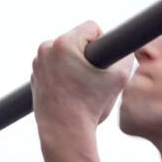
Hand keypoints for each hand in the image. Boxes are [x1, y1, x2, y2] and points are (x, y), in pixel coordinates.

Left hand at [30, 21, 133, 145]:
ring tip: (81, 86)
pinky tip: (70, 92)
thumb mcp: (119, 79)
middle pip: (76, 40)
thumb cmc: (90, 107)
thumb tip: (125, 46)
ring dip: (74, 64)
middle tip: (91, 77)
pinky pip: (54, 67)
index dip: (103, 44)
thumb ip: (126, 56)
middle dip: (87, 55)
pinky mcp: (34, 77)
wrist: (65, 133)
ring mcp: (37, 64)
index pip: (91, 28)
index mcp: (63, 44)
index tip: (102, 63)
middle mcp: (46, 49)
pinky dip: (63, 75)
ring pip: (65, 54)